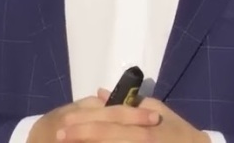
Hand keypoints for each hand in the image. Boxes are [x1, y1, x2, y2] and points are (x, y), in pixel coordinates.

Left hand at [52, 88, 210, 141]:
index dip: (83, 124)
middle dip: (79, 136)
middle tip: (58, 136)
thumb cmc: (175, 129)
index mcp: (142, 124)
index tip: (63, 125)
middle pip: (104, 137)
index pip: (108, 121)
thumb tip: (100, 94)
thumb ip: (128, 103)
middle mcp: (140, 138)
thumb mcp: (156, 109)